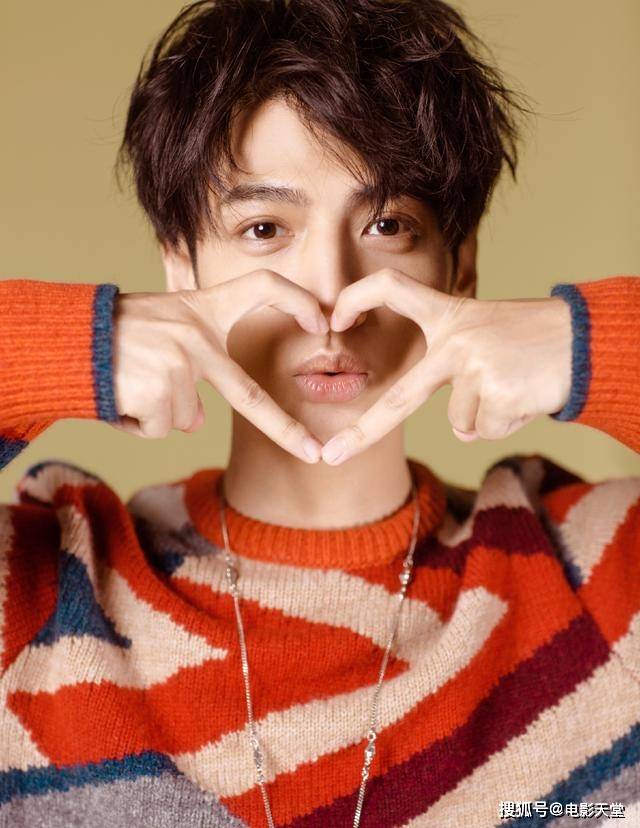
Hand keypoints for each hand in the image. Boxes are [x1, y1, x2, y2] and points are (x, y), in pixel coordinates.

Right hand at [111, 269, 328, 462]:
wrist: (68, 339)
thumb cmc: (118, 333)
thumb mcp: (163, 323)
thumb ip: (194, 356)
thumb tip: (200, 418)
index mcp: (203, 311)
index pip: (262, 287)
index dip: (295, 299)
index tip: (322, 321)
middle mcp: (196, 336)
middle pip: (247, 395)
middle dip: (284, 429)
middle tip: (313, 453)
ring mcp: (178, 365)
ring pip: (186, 418)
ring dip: (160, 412)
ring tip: (132, 382)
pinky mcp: (157, 392)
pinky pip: (161, 429)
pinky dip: (139, 423)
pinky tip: (123, 396)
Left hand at [321, 268, 572, 464]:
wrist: (585, 340)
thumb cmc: (533, 339)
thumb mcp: (487, 334)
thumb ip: (457, 371)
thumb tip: (462, 431)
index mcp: (449, 315)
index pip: (393, 289)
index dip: (359, 298)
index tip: (334, 316)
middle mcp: (455, 340)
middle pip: (402, 396)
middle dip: (364, 431)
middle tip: (333, 456)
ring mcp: (474, 367)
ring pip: (461, 423)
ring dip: (487, 415)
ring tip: (514, 384)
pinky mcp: (495, 393)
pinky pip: (485, 430)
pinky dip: (505, 422)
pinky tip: (524, 395)